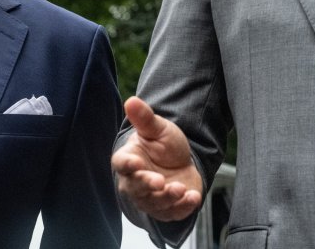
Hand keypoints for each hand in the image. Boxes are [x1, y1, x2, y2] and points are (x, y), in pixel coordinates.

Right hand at [112, 97, 202, 221]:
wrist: (182, 162)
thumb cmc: (164, 145)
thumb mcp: (158, 128)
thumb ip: (145, 118)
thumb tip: (131, 101)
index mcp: (129, 159)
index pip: (121, 164)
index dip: (127, 164)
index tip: (136, 162)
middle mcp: (134, 181)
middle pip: (135, 187)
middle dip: (147, 185)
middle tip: (160, 181)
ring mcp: (149, 198)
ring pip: (153, 203)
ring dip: (167, 198)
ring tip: (181, 188)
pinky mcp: (166, 209)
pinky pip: (171, 213)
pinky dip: (182, 208)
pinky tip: (193, 197)